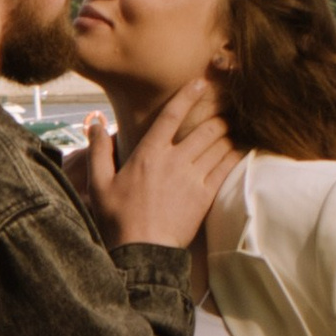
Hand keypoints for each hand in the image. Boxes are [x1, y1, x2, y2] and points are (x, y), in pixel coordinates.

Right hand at [83, 76, 238, 252]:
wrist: (143, 252)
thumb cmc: (118, 219)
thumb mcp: (99, 183)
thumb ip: (98, 150)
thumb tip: (94, 122)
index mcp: (149, 153)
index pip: (172, 115)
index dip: (188, 95)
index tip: (201, 83)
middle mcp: (174, 160)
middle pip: (204, 127)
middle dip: (218, 113)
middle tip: (226, 105)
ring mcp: (193, 178)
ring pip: (219, 144)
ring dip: (228, 132)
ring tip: (233, 124)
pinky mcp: (206, 195)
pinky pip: (227, 167)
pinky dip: (236, 154)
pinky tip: (242, 148)